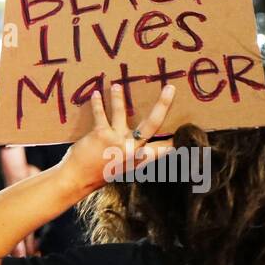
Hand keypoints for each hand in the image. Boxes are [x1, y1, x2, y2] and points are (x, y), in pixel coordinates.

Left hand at [57, 84, 175, 196]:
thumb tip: (138, 142)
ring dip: (118, 97)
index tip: (186, 128)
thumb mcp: (122, 167)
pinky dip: (97, 103)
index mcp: (140, 159)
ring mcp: (117, 141)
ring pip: (122, 113)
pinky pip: (101, 113)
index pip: (163, 148)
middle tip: (171, 88)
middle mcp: (132, 150)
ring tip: (116, 85)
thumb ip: (131, 154)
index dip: (175, 139)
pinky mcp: (101, 134)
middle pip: (153, 123)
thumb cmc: (99, 173)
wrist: (77, 179)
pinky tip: (96, 94)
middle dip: (163, 104)